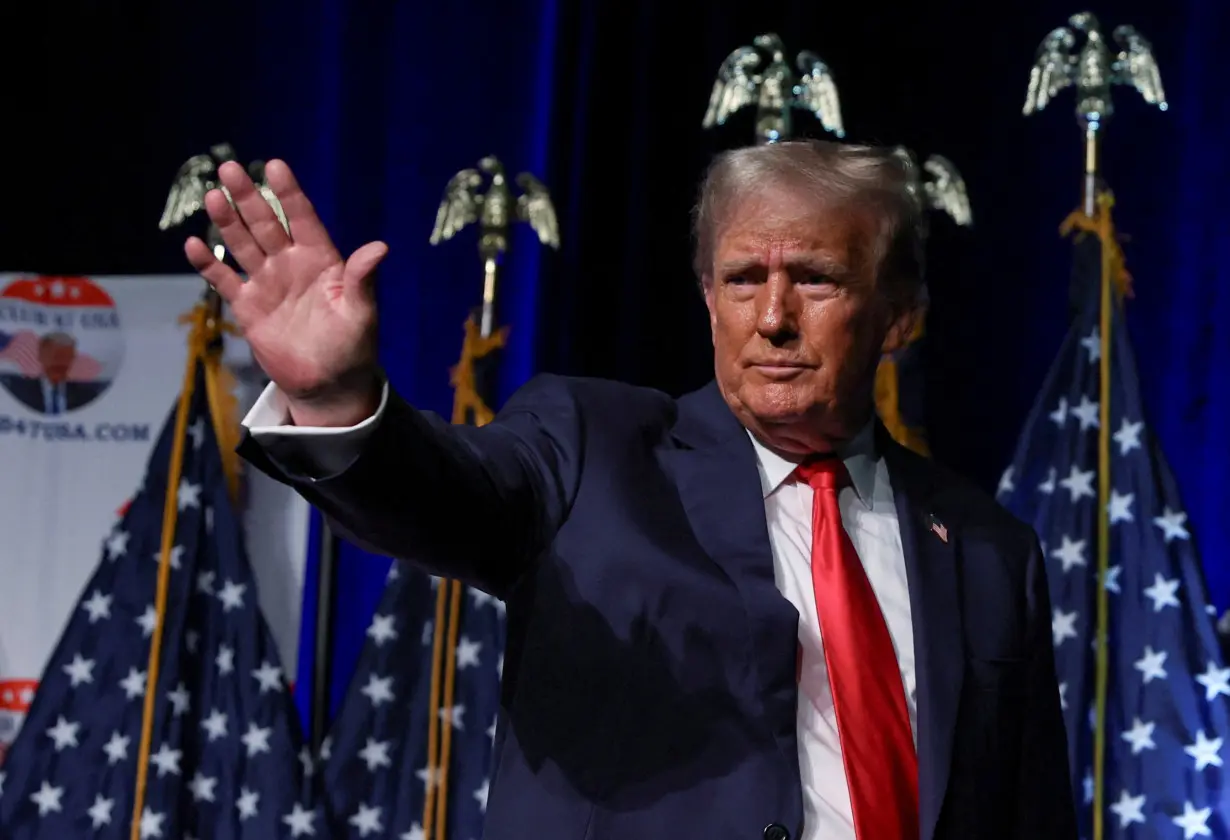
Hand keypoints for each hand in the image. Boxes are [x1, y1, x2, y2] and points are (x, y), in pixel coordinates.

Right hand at [185, 160, 386, 426]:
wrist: (328, 384)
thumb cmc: (352, 346)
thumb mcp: (361, 312)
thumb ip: (362, 279)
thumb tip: (380, 247)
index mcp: (321, 260)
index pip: (302, 218)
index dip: (289, 193)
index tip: (274, 165)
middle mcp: (291, 264)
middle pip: (265, 223)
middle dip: (248, 197)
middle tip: (229, 168)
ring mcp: (267, 282)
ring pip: (242, 244)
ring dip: (227, 221)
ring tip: (213, 196)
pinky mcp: (248, 306)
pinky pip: (225, 280)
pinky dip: (208, 265)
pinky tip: (194, 245)